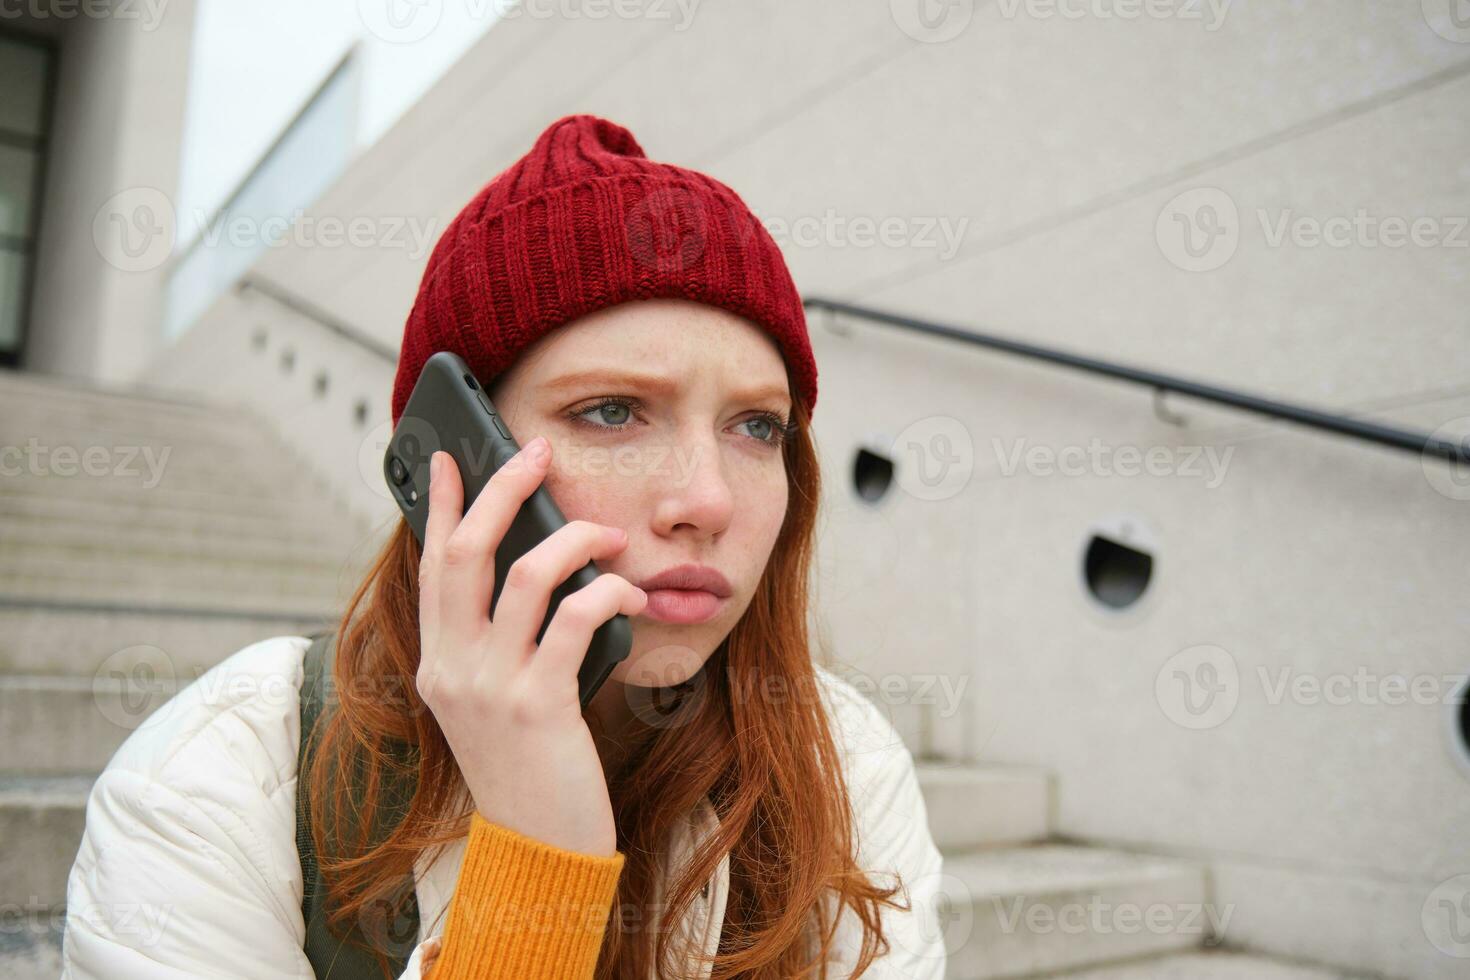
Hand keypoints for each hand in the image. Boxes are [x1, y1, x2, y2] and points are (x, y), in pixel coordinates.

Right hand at [415, 438, 647, 856]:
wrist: (538, 851)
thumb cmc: (530, 768)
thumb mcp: (495, 702)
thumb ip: (499, 643)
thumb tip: (534, 568)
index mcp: (438, 664)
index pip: (431, 566)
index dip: (439, 506)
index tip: (451, 458)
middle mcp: (453, 669)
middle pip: (466, 553)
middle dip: (503, 492)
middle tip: (538, 455)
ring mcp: (491, 687)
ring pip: (522, 577)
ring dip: (571, 540)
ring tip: (606, 535)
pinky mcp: (538, 705)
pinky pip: (575, 620)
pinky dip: (606, 592)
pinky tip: (627, 591)